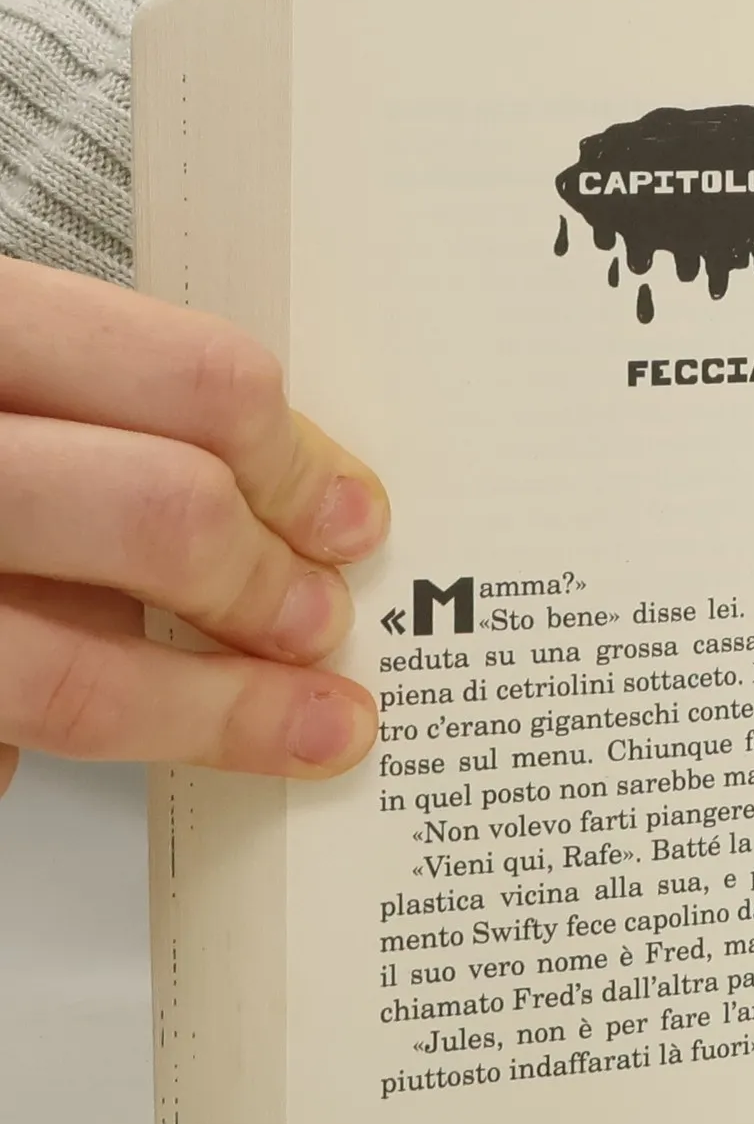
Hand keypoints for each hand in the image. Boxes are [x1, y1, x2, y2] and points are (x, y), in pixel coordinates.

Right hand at [0, 257, 387, 799]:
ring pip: (74, 675)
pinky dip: (75, 744)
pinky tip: (141, 736)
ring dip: (216, 714)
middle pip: (164, 515)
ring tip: (299, 722)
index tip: (349, 516)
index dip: (298, 463)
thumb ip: (98, 430)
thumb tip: (283, 509)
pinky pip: (3, 733)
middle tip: (317, 621)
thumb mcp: (9, 393)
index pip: (195, 379)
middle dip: (268, 587)